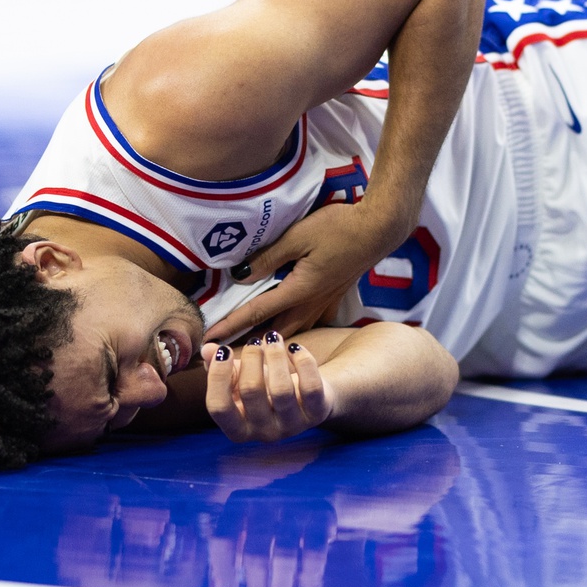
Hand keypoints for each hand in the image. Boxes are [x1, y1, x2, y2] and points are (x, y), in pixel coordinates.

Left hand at [204, 202, 407, 342]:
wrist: (378, 230)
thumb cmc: (338, 228)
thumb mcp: (297, 237)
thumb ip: (267, 258)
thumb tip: (239, 276)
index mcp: (299, 290)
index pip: (256, 313)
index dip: (230, 327)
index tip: (209, 342)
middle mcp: (310, 303)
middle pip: (273, 333)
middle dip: (248, 347)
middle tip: (226, 358)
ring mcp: (324, 303)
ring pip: (293, 332)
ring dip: (270, 344)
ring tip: (252, 354)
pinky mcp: (334, 297)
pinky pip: (310, 323)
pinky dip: (295, 333)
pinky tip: (291, 335)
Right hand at [204, 336, 334, 442]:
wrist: (309, 396)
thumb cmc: (266, 387)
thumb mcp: (240, 379)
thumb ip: (219, 366)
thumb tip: (208, 349)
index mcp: (238, 429)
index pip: (218, 407)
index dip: (217, 376)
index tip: (224, 350)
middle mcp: (263, 433)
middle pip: (251, 391)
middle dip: (250, 358)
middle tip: (254, 341)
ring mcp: (292, 426)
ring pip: (281, 389)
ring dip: (274, 355)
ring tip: (272, 337)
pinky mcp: (317, 413)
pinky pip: (311, 386)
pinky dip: (302, 361)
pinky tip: (295, 347)